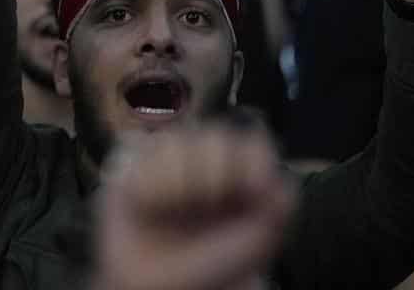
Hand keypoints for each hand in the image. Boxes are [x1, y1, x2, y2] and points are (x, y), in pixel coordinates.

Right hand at [95, 123, 294, 289]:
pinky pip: (143, 158)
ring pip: (177, 142)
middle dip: (213, 174)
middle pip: (215, 137)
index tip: (252, 189)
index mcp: (242, 178)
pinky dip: (150, 189)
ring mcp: (169, 164)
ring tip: (173, 212)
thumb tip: (272, 175)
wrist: (158, 286)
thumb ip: (280, 203)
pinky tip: (150, 210)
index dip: (251, 161)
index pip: (252, 143)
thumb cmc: (211, 268)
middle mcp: (206, 165)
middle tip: (206, 204)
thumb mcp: (260, 241)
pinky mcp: (133, 169)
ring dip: (178, 185)